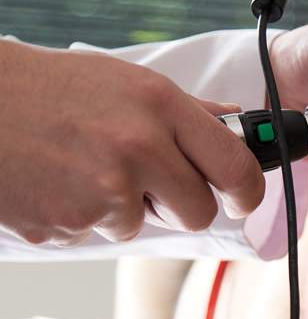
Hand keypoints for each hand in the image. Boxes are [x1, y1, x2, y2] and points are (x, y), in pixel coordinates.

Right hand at [0, 40, 264, 245]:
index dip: (247, 193)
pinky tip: (53, 182)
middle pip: (198, 212)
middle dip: (178, 206)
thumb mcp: (124, 83)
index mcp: (160, 106)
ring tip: (78, 167)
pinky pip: (94, 235)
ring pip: (140, 225)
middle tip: (143, 182)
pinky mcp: (70, 223)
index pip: (237, 167)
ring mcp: (103, 189)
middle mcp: (139, 146)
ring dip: (118, 208)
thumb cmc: (49, 91)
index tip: (240, 200)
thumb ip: (186, 112)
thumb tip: (239, 128)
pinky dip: (78, 217)